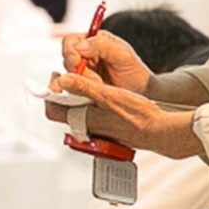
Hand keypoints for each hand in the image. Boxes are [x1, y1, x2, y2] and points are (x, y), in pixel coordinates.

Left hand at [42, 71, 201, 158]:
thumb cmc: (138, 115)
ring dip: (80, 97)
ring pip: (79, 113)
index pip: (52, 109)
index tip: (56, 77)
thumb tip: (62, 80)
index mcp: (84, 120)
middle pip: (64, 110)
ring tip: (90, 83)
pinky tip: (105, 96)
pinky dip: (92, 105)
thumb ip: (84, 87)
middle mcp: (88, 129)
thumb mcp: (109, 95)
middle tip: (72, 76)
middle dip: (65, 93)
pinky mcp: (109, 132)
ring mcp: (98, 132)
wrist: (159, 132)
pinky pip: (92, 117)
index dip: (49, 93)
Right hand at [59, 29, 151, 91]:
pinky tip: (91, 92)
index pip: (71, 40)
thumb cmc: (135, 72)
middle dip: (75, 69)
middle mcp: (86, 54)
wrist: (142, 94)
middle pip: (66, 57)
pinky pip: (71, 86)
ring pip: (67, 73)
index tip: (77, 62)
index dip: (70, 51)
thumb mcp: (123, 55)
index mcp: (95, 40)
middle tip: (92, 79)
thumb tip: (81, 45)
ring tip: (100, 85)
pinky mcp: (82, 85)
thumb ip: (103, 46)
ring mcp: (83, 71)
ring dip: (80, 81)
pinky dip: (77, 89)